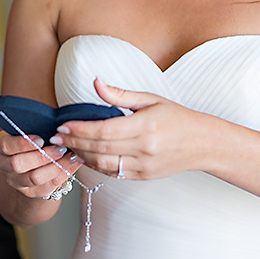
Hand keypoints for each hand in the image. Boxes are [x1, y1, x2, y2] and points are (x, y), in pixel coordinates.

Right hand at [0, 129, 82, 198]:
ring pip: (34, 178)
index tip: (41, 139)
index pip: (7, 146)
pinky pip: (46, 188)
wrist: (31, 158)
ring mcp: (15, 181)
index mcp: (0, 146)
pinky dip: (62, 176)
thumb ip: (35, 126)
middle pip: (18, 165)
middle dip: (42, 156)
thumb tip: (54, 123)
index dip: (24, 143)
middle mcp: (3, 165)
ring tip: (69, 156)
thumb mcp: (26, 128)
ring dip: (55, 167)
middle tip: (59, 148)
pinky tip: (71, 165)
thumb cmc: (31, 138)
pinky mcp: (29, 192)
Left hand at [49, 78, 209, 179]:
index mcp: (145, 127)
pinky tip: (84, 157)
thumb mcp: (150, 99)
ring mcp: (144, 166)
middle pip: (100, 148)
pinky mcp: (143, 176)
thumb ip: (120, 94)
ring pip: (104, 164)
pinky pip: (114, 173)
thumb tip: (96, 82)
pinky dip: (96, 166)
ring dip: (81, 156)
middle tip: (56, 138)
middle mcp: (144, 149)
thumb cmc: (176, 117)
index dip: (80, 130)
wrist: (203, 144)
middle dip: (74, 143)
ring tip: (66, 148)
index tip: (63, 126)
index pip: (104, 131)